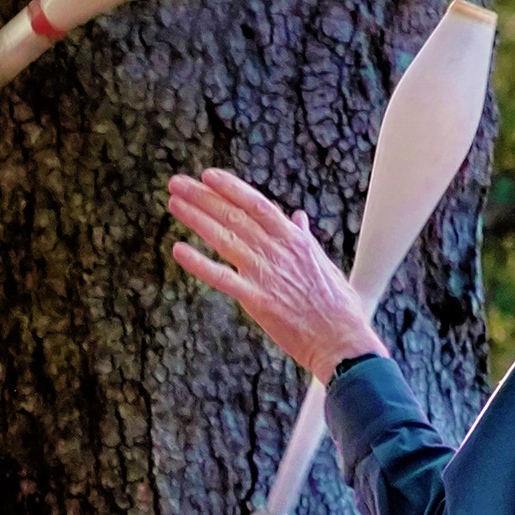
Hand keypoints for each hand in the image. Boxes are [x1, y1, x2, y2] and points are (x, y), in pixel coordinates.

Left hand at [165, 169, 387, 380]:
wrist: (340, 338)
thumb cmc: (335, 305)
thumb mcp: (322, 262)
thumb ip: (304, 237)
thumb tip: (298, 216)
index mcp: (294, 239)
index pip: (257, 204)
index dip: (231, 188)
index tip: (207, 175)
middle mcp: (278, 250)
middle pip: (235, 216)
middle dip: (203, 197)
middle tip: (177, 183)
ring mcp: (266, 274)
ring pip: (225, 239)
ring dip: (197, 219)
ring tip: (174, 203)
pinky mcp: (256, 299)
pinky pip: (221, 278)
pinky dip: (199, 263)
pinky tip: (178, 250)